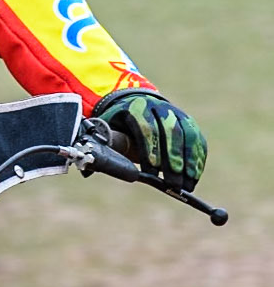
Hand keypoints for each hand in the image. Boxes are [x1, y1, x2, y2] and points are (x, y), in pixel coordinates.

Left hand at [92, 89, 207, 189]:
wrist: (133, 101)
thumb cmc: (117, 123)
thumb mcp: (106, 129)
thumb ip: (104, 146)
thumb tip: (89, 169)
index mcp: (135, 108)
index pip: (146, 127)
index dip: (150, 149)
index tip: (152, 171)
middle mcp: (159, 107)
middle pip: (170, 132)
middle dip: (173, 159)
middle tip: (173, 183)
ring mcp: (175, 112)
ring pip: (187, 135)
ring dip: (189, 161)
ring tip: (187, 185)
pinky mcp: (187, 121)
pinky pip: (197, 138)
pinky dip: (198, 158)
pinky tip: (194, 177)